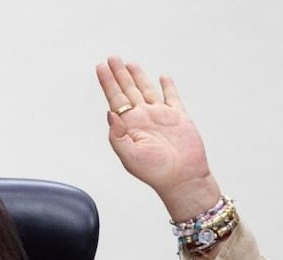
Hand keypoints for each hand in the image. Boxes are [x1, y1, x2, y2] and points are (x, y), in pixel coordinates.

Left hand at [95, 56, 220, 219]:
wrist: (182, 177)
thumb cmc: (155, 171)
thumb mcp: (129, 155)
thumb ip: (117, 135)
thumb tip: (110, 113)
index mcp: (130, 126)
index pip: (115, 99)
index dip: (107, 82)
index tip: (100, 67)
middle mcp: (143, 118)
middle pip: (128, 90)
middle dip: (119, 74)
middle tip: (111, 58)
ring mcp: (161, 116)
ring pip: (147, 90)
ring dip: (138, 76)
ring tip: (129, 63)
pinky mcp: (179, 117)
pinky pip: (172, 97)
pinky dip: (168, 87)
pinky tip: (162, 77)